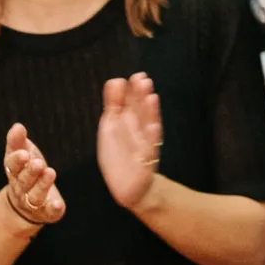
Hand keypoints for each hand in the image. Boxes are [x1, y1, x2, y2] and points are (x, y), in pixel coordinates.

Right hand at [1, 123, 63, 226]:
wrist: (26, 206)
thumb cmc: (26, 173)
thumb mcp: (22, 156)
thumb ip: (18, 142)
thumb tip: (17, 126)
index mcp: (14, 173)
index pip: (12, 166)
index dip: (17, 160)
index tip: (24, 153)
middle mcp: (21, 189)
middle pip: (24, 181)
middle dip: (31, 172)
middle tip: (39, 163)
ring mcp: (32, 203)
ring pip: (35, 196)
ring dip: (42, 185)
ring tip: (50, 172)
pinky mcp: (46, 212)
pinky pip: (49, 212)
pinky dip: (53, 209)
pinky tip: (58, 204)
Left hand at [96, 73, 161, 209]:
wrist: (131, 187)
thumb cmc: (120, 155)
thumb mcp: (111, 127)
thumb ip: (113, 104)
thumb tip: (115, 80)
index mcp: (127, 120)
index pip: (130, 102)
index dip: (132, 90)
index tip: (134, 76)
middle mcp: (137, 129)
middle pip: (139, 110)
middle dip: (141, 96)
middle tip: (142, 79)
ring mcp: (143, 143)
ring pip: (147, 124)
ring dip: (149, 111)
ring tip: (150, 96)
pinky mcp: (146, 158)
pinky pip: (150, 145)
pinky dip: (152, 134)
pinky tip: (153, 123)